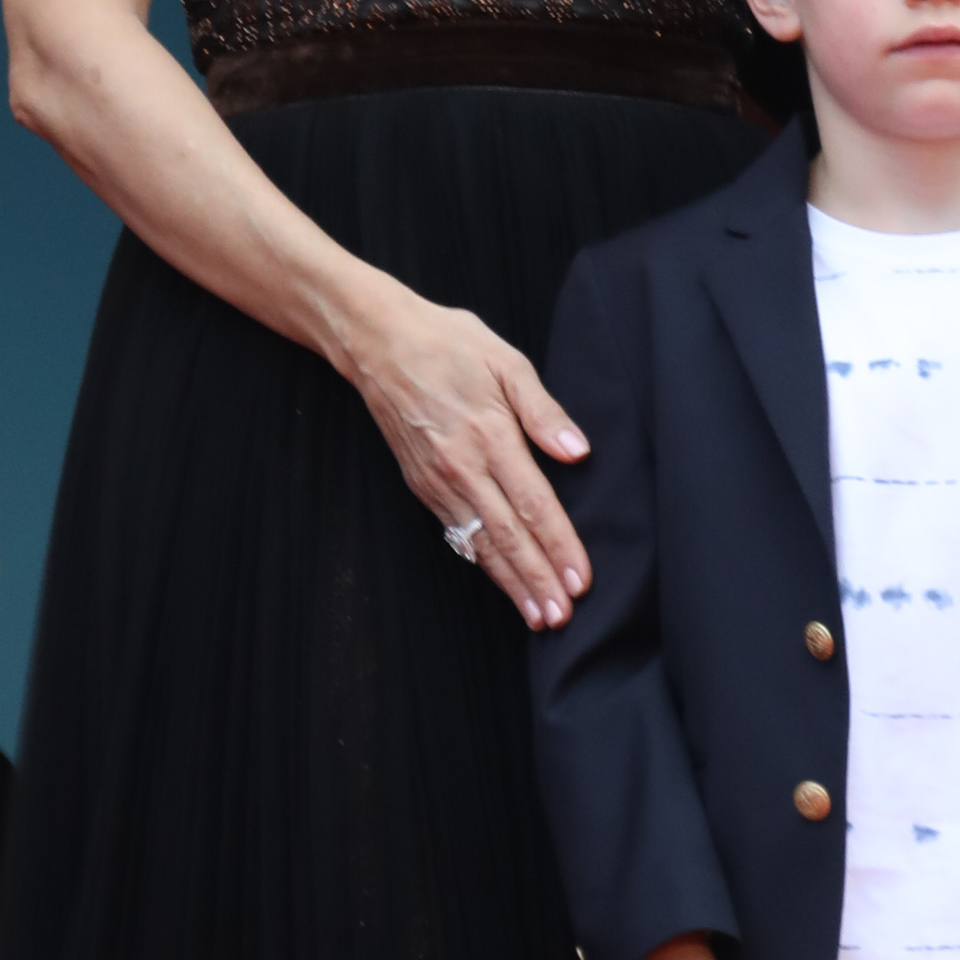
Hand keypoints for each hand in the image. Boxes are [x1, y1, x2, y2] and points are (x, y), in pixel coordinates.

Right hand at [346, 279, 591, 627]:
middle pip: (508, 536)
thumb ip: (544, 412)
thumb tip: (578, 453)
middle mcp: (462, 467)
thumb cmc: (449, 344)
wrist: (377, 342)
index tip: (581, 580)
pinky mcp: (421, 486)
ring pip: (480, 543)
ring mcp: (438, 482)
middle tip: (562, 617)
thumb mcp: (506, 361)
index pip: (534, 504)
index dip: (559, 545)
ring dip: (511, 583)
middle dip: (537, 580)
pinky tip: (501, 583)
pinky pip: (457, 533)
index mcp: (490, 436)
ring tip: (538, 615)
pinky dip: (481, 563)